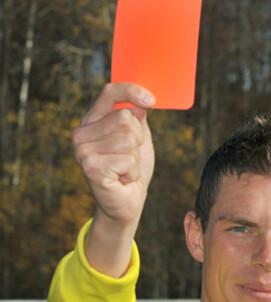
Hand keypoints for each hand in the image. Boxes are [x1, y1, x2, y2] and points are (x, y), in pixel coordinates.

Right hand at [71, 83, 154, 276]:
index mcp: (92, 121)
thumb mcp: (138, 139)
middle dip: (138, 140)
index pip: (110, 92)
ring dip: (136, 158)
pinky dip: (133, 171)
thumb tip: (141, 102)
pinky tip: (123, 179)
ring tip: (126, 169)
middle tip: (130, 157)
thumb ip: (138, 118)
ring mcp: (83, 150)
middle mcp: (82, 133)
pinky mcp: (90, 167)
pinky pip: (128, 159)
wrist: (126, 203)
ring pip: (129, 139)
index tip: (151, 100)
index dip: (131, 91)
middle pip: (126, 118)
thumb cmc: (132, 169)